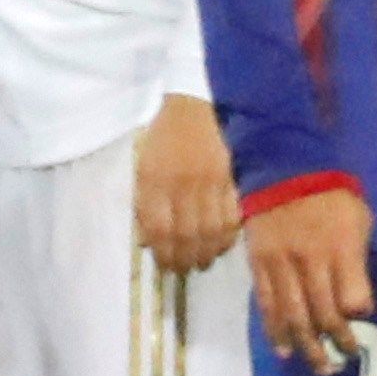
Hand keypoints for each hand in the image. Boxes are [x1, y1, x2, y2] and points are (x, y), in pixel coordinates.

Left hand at [133, 94, 241, 275]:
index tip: (164, 264)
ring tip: (202, 262)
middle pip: (185, 234)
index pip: (158, 228)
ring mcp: (210, 182)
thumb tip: (146, 242)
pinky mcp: (232, 179)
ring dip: (206, 252)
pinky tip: (222, 245)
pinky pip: (232, 215)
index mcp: (154, 180)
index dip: (162, 252)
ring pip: (210, 229)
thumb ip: (143, 204)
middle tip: (184, 269)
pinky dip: (227, 235)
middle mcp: (182, 184)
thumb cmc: (165, 139)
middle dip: (184, 258)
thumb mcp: (143, 167)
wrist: (196, 106)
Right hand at [244, 184, 376, 374]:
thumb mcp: (360, 222)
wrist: (284, 171)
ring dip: (305, 345)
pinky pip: (266, 304)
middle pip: (322, 313)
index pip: (351, 298)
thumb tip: (357, 305)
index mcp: (340, 249)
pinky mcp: (258, 265)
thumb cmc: (332, 198)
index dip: (357, 321)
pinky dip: (274, 329)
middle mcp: (310, 261)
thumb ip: (358, 264)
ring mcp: (280, 265)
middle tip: (341, 363)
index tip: (362, 334)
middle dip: (335, 343)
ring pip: (293, 314)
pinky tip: (281, 349)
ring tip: (316, 366)